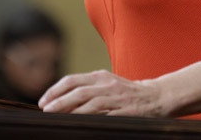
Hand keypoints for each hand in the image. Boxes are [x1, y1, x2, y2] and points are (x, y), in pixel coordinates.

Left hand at [38, 70, 168, 116]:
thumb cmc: (127, 92)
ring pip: (89, 103)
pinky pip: (104, 116)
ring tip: (56, 116)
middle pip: (78, 91)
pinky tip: (79, 124)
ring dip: (70, 111)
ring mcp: (116, 98)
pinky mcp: (125, 111)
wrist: (157, 96)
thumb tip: (63, 100)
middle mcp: (107, 85)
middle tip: (45, 110)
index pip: (72, 80)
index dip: (55, 90)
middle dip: (58, 101)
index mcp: (100, 76)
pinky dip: (89, 119)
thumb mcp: (107, 84)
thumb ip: (88, 88)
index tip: (43, 101)